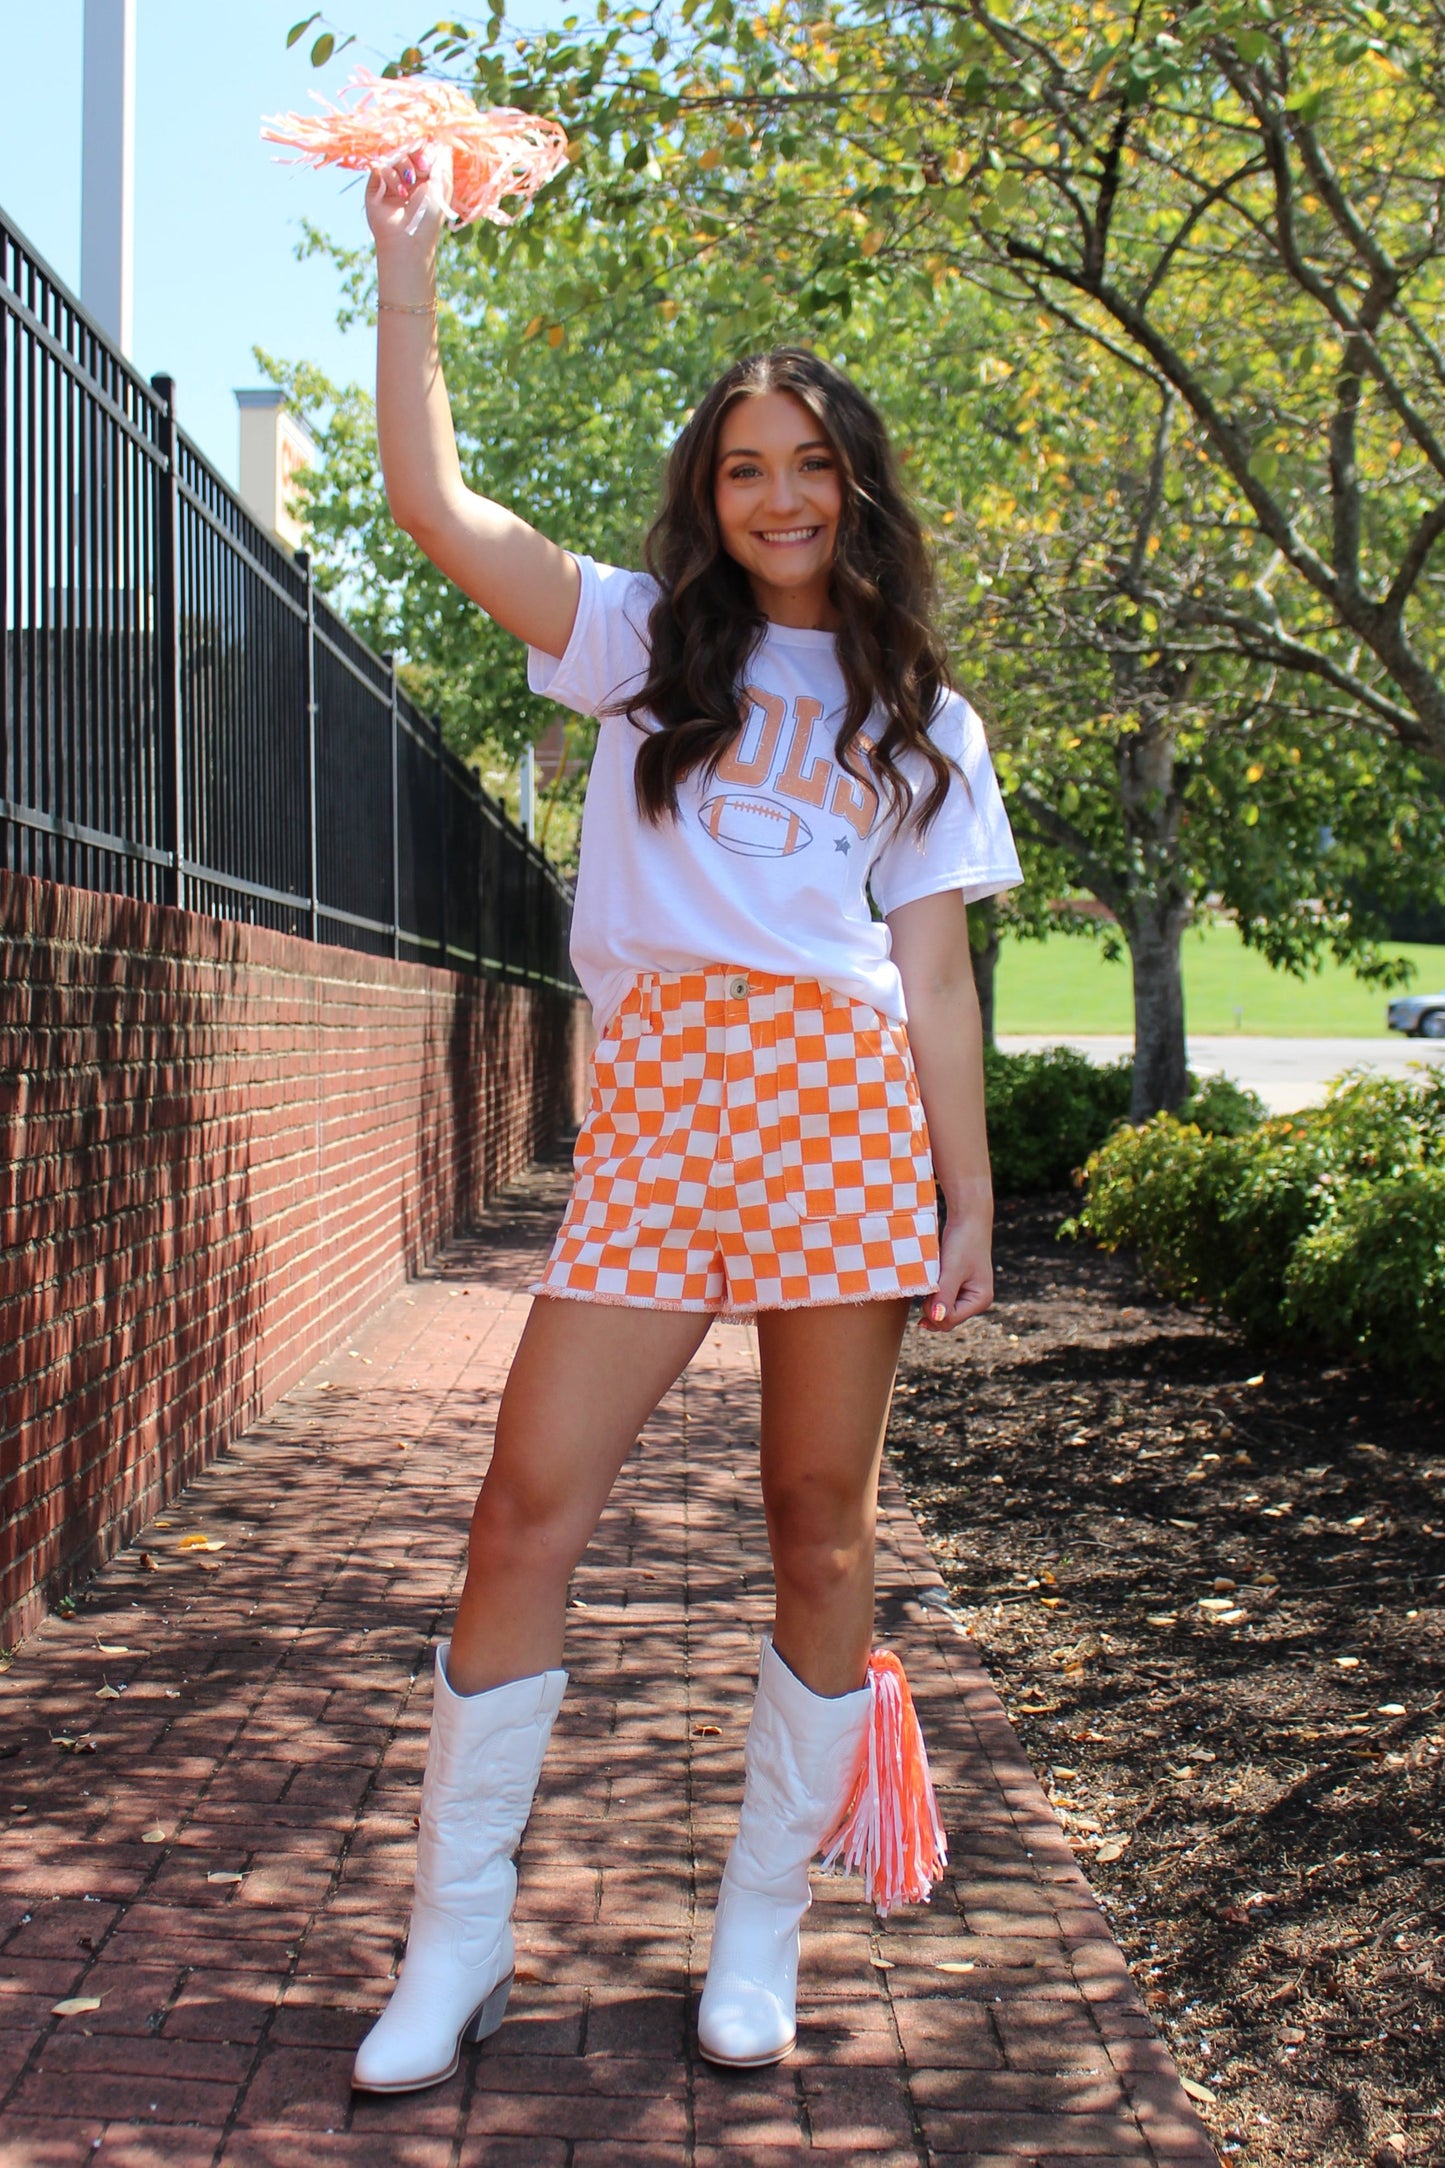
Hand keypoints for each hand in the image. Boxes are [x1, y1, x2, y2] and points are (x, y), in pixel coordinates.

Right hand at [365, 144, 452, 271]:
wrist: (408, 238)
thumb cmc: (428, 215)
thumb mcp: (442, 184)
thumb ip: (442, 158)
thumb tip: (439, 137)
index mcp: (424, 172)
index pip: (421, 144)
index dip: (425, 147)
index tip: (430, 161)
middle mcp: (407, 171)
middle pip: (406, 144)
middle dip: (415, 154)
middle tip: (422, 169)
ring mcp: (390, 175)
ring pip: (393, 152)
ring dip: (404, 166)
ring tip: (409, 185)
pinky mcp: (375, 181)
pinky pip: (380, 164)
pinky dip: (391, 175)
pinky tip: (399, 192)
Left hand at [921, 1211, 993, 1330]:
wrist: (968, 1219)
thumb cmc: (963, 1242)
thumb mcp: (952, 1270)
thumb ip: (944, 1296)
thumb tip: (937, 1319)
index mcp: (980, 1300)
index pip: (950, 1320)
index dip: (933, 1312)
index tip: (925, 1293)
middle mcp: (976, 1301)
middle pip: (946, 1320)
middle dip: (932, 1309)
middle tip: (925, 1287)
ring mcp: (967, 1294)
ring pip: (942, 1311)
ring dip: (931, 1301)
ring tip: (929, 1281)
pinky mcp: (958, 1287)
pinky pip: (941, 1300)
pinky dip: (932, 1295)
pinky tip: (929, 1283)